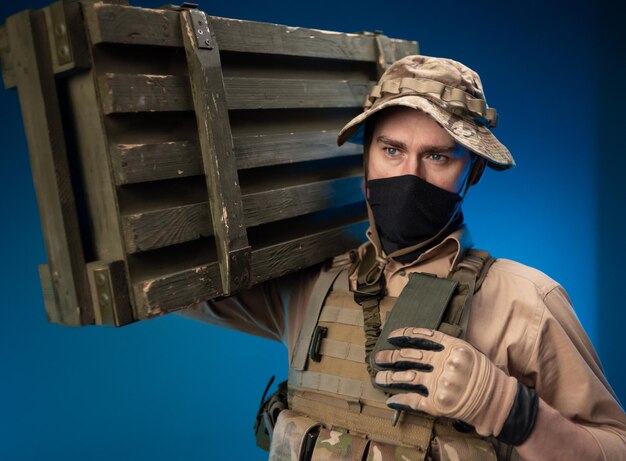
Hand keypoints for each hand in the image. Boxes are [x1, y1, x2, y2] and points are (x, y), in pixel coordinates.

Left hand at [374, 327, 517, 436]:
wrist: (495, 401)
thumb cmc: (480, 374)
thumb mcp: (466, 352)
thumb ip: (444, 346)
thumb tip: (416, 342)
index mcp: (452, 347)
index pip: (421, 335)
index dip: (403, 335)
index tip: (390, 337)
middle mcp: (445, 363)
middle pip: (409, 356)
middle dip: (390, 357)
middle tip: (377, 358)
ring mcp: (441, 384)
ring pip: (407, 377)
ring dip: (389, 378)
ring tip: (378, 379)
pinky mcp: (438, 403)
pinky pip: (413, 400)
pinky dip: (399, 400)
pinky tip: (391, 400)